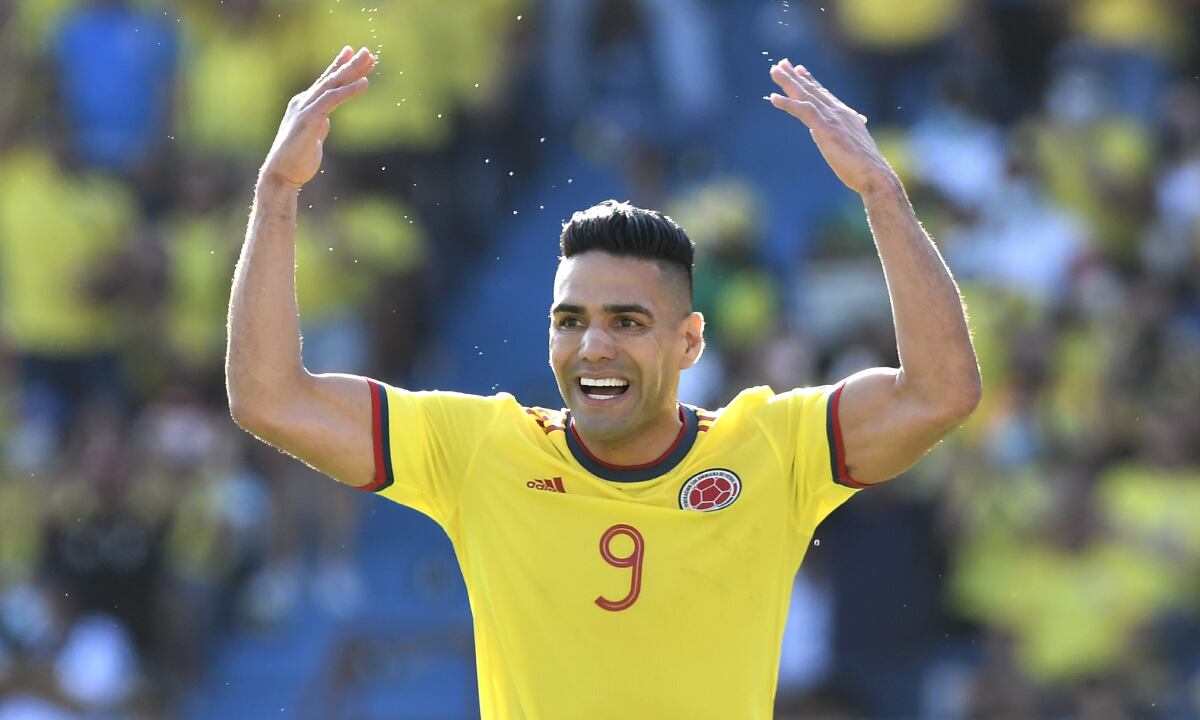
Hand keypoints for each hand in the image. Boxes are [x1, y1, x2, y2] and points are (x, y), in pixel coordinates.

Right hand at [260, 46, 376, 188]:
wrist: (281, 174)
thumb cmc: (296, 159)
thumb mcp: (311, 137)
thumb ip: (318, 125)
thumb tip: (325, 121)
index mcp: (304, 105)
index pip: (324, 81)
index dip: (338, 66)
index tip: (351, 53)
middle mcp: (303, 102)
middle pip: (331, 78)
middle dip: (350, 64)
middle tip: (367, 52)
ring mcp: (305, 108)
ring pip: (332, 84)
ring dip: (352, 70)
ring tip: (369, 59)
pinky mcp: (309, 118)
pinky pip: (332, 99)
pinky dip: (349, 90)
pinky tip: (364, 83)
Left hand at [767, 59, 896, 195]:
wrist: (875, 175)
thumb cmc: (864, 166)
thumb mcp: (852, 146)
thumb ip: (841, 136)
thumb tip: (830, 133)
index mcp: (845, 115)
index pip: (824, 94)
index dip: (810, 81)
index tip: (799, 69)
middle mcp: (838, 112)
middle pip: (812, 90)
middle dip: (795, 76)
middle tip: (781, 63)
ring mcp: (832, 119)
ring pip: (805, 95)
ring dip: (788, 82)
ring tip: (774, 70)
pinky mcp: (825, 129)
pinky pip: (802, 111)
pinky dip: (787, 103)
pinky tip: (773, 98)